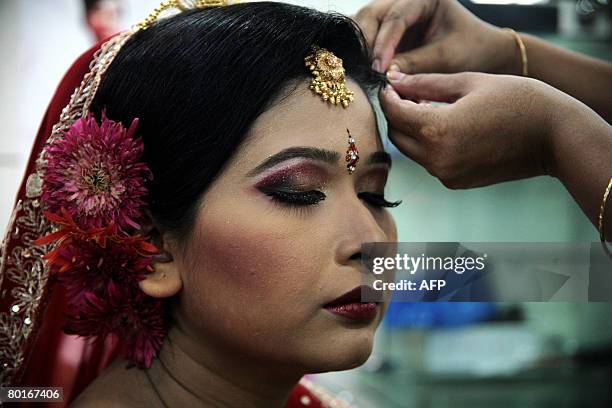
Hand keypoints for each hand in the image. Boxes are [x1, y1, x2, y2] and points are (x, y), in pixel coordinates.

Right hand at [353, 0, 518, 74]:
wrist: (481, 54)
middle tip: (367, 70)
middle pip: (372, 14)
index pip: (396, 17)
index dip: (383, 44)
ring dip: (361, 47)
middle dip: (365, 42)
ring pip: (364, 23)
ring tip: (363, 71)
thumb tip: (383, 75)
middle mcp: (405, 0)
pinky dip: (363, 51)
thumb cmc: (471, 50)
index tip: (378, 69)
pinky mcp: (388, 31)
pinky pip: (367, 36)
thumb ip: (414, 64)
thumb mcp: (445, 58)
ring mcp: (394, 13)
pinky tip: (362, 67)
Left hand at [380, 71, 582, 188]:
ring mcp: (446, 174)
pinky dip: (429, 145)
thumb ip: (426, 85)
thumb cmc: (517, 101)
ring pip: (411, 151)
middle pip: (397, 136)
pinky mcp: (456, 182)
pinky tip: (448, 128)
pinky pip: (430, 162)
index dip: (389, 97)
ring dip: (413, 131)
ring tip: (431, 109)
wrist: (554, 137)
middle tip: (408, 96)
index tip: (391, 86)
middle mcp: (436, 159)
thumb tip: (395, 83)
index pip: (395, 114)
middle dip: (397, 116)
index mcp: (437, 130)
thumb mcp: (469, 82)